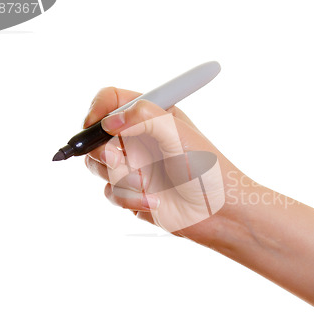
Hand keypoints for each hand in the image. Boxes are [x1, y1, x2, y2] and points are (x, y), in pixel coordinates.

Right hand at [84, 87, 251, 245]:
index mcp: (152, 116)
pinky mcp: (133, 191)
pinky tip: (154, 202)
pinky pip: (111, 192)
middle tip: (118, 159)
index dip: (98, 109)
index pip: (113, 100)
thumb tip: (110, 120)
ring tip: (146, 185)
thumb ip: (145, 117)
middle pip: (97, 135)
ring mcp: (135, 166)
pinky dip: (129, 198)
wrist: (219, 213)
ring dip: (121, 178)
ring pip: (100, 166)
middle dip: (103, 150)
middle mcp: (139, 138)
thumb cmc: (208, 170)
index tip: (94, 123)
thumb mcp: (179, 135)